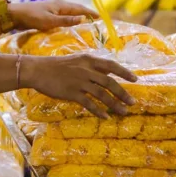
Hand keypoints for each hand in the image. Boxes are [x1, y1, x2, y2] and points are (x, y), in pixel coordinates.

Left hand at [8, 0, 97, 31]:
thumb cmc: (32, 17)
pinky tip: (71, 26)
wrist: (15, 15)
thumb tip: (83, 19)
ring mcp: (53, 9)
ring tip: (87, 24)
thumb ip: (66, 21)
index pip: (80, 9)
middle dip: (87, 14)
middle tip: (97, 22)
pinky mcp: (48, 14)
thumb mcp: (50, 21)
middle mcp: (59, 5)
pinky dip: (71, 20)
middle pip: (76, 10)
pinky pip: (64, 16)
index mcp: (61, 5)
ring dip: (79, 17)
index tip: (101, 17)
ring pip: (70, 13)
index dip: (91, 13)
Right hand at [21, 54, 137, 118]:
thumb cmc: (57, 66)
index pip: (111, 65)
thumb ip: (91, 66)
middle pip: (110, 82)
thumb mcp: (77, 60)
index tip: (136, 80)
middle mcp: (86, 70)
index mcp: (89, 60)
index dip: (125, 73)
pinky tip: (105, 117)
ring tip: (123, 112)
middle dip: (123, 93)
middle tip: (132, 102)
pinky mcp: (72, 93)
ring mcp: (80, 82)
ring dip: (114, 104)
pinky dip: (99, 111)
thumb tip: (107, 74)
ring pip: (102, 94)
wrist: (39, 70)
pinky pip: (89, 103)